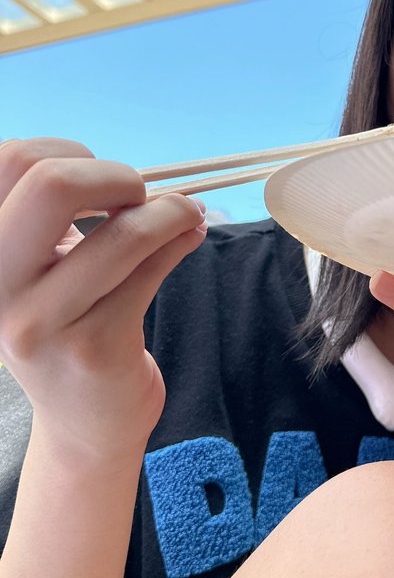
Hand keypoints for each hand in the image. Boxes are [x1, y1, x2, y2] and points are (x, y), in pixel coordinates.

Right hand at [0, 139, 207, 463]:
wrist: (84, 423)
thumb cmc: (67, 326)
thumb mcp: (40, 268)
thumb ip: (57, 215)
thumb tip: (124, 166)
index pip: (10, 161)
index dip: (67, 153)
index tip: (100, 178)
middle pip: (52, 183)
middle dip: (116, 175)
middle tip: (140, 196)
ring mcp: (43, 321)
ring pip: (124, 231)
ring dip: (171, 210)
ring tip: (186, 213)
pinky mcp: (96, 346)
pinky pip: (153, 268)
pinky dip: (182, 239)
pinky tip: (191, 235)